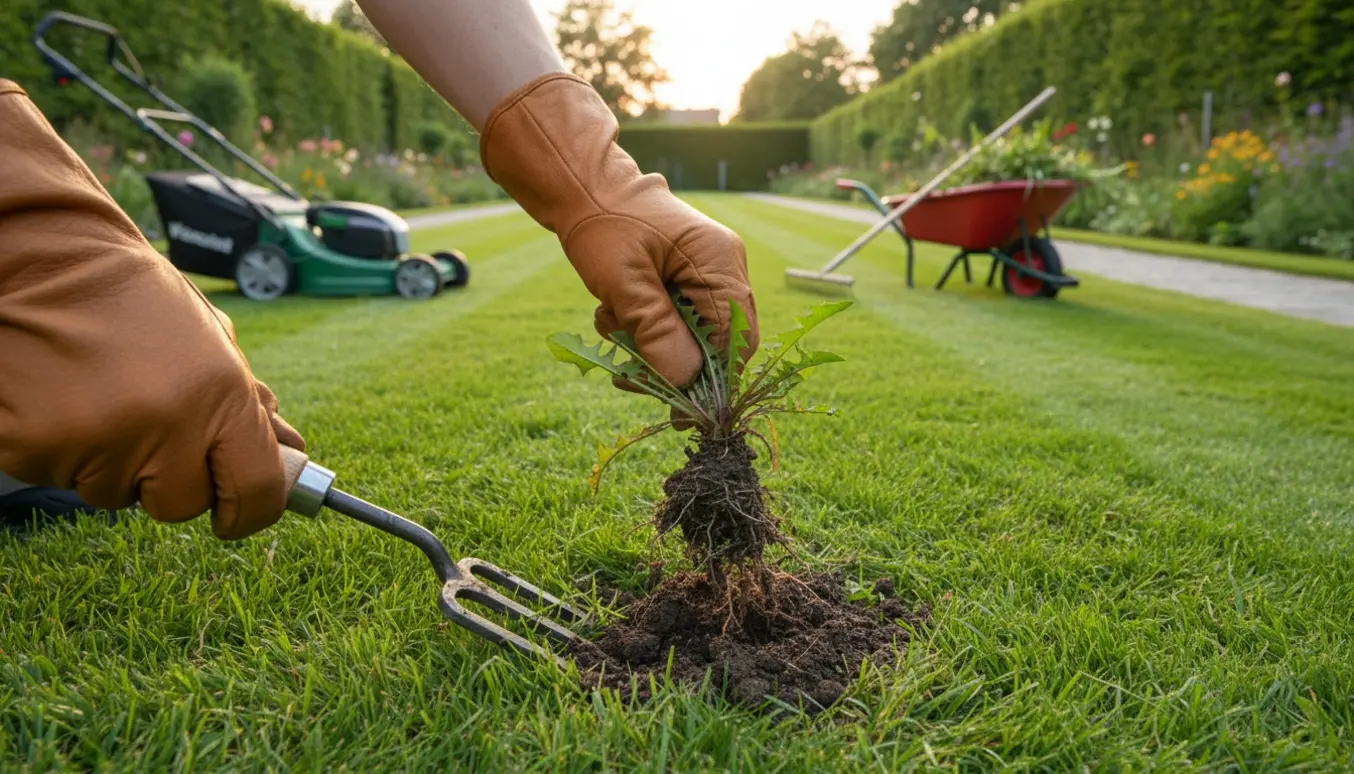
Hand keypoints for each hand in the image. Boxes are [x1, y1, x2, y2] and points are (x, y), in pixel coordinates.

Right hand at [0, 81, 303, 538]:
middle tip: (150, 424)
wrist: (39, 258)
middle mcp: (166, 424)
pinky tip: (63, 398)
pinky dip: (66, 451)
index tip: (238, 513)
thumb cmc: (131, 296)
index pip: (257, 491)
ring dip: (115, 462)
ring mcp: (99, 442)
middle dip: (171, 478)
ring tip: (100, 395)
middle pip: (183, 504)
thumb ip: (247, 403)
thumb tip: (289, 456)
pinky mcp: (36, 450)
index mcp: (220, 394)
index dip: (251, 511)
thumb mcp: (209, 338)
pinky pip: (63, 478)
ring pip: (118, 494)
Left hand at [478, 73, 758, 388]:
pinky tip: (615, 316)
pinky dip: (646, 330)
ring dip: (650, 345)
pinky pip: (678, 323)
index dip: (711, 378)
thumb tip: (686, 383)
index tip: (676, 406)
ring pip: (693, 338)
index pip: (736, 339)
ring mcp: (707, 274)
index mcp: (719, 262)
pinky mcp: (687, 280)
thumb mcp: (624, 283)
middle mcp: (723, 269)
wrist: (582, 188)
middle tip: (628, 372)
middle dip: (672, 362)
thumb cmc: (603, 225)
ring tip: (611, 326)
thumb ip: (657, 331)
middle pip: (718, 344)